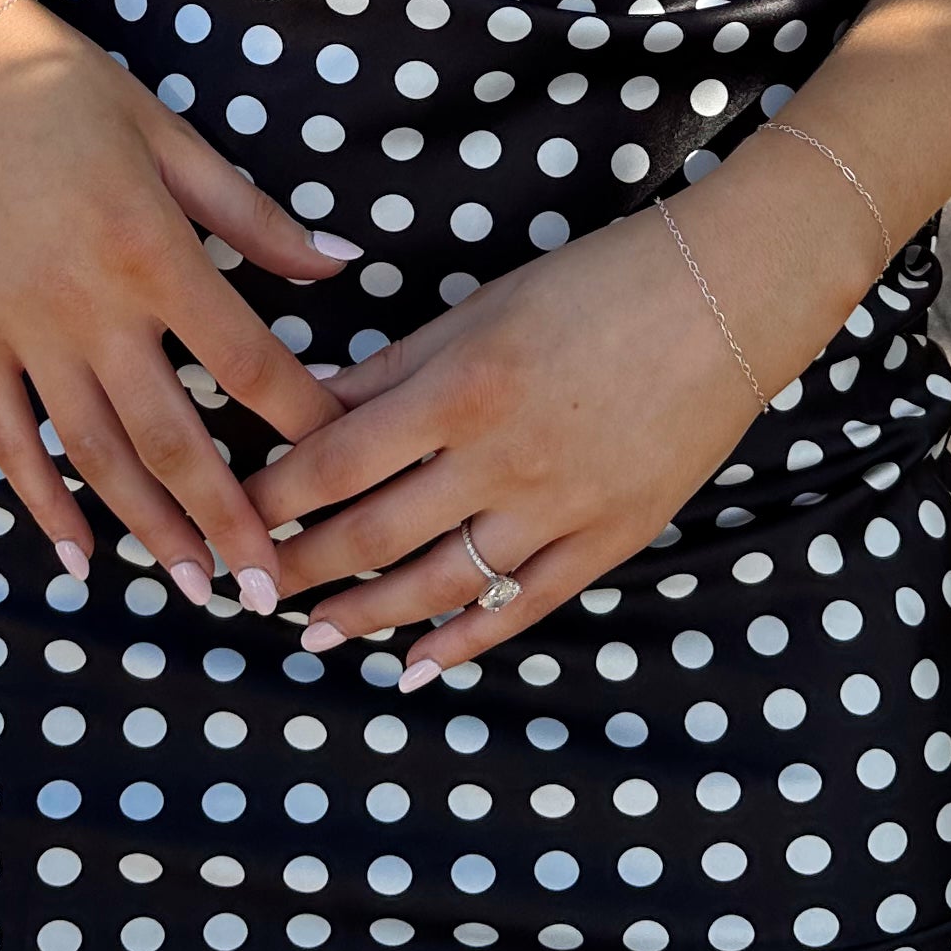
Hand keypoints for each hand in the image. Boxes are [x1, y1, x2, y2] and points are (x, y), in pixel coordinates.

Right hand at [0, 0, 358, 608]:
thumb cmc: (68, 89)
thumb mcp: (172, 137)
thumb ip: (254, 216)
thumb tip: (343, 264)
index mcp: (152, 249)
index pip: (245, 362)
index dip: (299, 422)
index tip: (342, 470)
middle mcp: (87, 305)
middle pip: (173, 436)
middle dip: (228, 520)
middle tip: (272, 592)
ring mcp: (22, 328)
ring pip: (95, 452)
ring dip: (149, 529)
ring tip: (198, 589)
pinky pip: (9, 435)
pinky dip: (42, 499)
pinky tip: (79, 554)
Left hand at [257, 202, 769, 683]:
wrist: (724, 299)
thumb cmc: (597, 284)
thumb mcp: (482, 307)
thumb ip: (392, 366)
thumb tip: (307, 402)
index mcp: (460, 389)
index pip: (336, 460)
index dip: (272, 495)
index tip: (226, 513)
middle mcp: (502, 460)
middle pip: (373, 533)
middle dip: (301, 567)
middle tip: (249, 588)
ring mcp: (558, 509)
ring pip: (440, 586)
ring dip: (366, 617)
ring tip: (313, 636)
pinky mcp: (608, 539)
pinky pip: (523, 608)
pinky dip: (464, 644)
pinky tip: (414, 666)